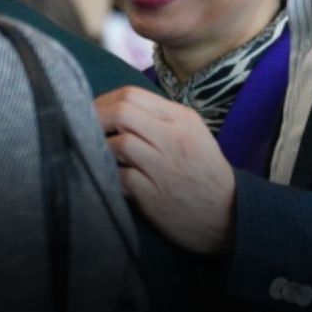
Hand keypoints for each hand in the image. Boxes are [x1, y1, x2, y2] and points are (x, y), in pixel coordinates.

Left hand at [94, 87, 235, 253]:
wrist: (229, 216)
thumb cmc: (203, 172)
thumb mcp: (192, 135)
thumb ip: (158, 118)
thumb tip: (112, 107)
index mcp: (182, 120)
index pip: (132, 95)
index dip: (103, 100)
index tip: (92, 111)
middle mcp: (174, 139)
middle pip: (121, 113)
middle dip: (93, 118)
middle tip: (82, 128)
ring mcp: (164, 168)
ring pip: (118, 143)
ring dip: (99, 148)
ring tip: (96, 153)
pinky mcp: (154, 195)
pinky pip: (119, 176)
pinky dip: (107, 174)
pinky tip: (107, 176)